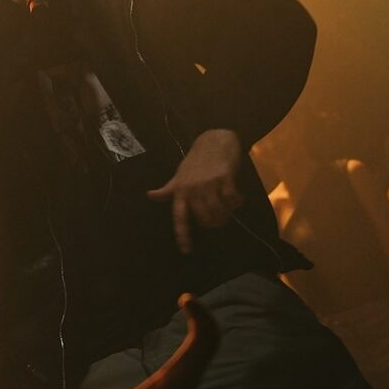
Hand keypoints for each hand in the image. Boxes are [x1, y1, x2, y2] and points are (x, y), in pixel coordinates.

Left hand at [148, 128, 245, 253]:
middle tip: (221, 219)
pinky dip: (237, 202)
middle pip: (205, 219)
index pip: (179, 217)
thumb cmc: (196, 160)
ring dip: (227, 214)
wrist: (215, 138)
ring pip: (219, 211)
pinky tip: (238, 197)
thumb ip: (168, 189)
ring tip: (230, 208)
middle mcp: (193, 189)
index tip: (186, 250)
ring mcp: (208, 183)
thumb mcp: (179, 175)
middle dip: (215, 223)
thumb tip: (150, 195)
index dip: (182, 235)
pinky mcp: (224, 178)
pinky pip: (232, 200)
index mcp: (180, 190)